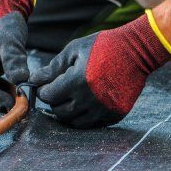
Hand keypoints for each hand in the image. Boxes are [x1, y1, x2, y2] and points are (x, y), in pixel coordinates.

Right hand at [0, 0, 35, 111]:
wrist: (4, 21)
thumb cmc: (5, 29)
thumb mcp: (11, 41)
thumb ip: (15, 60)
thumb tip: (21, 81)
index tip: (16, 101)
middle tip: (18, 100)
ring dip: (0, 104)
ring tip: (15, 91)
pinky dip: (1, 99)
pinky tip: (12, 88)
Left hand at [30, 14, 170, 127]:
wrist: (136, 52)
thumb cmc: (102, 46)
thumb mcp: (74, 50)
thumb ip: (53, 68)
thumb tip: (34, 80)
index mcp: (77, 82)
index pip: (48, 96)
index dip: (43, 90)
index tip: (46, 85)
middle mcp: (90, 100)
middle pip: (59, 112)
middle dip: (54, 101)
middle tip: (58, 90)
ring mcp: (103, 110)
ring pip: (74, 122)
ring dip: (68, 111)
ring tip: (71, 96)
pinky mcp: (114, 115)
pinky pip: (92, 124)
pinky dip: (84, 116)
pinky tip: (85, 102)